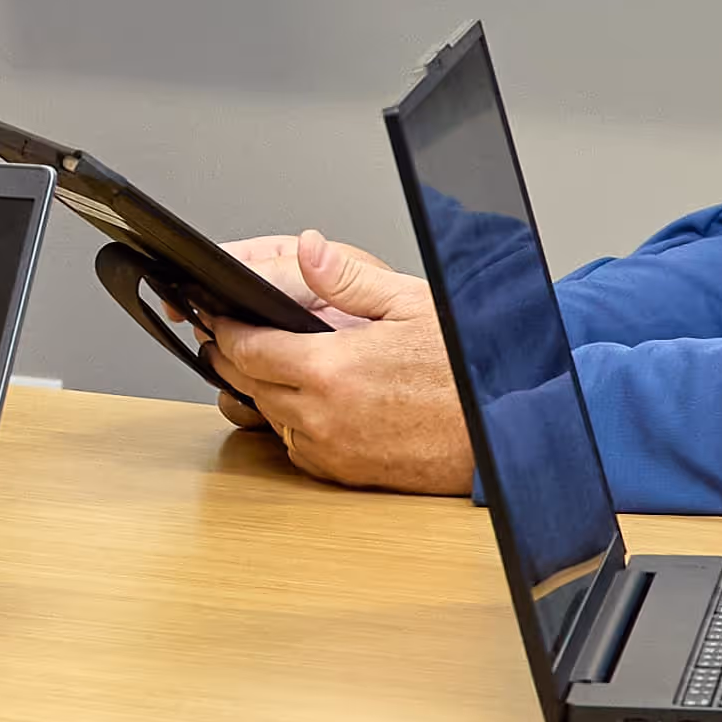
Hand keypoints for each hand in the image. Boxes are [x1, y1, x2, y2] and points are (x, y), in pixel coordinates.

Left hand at [212, 230, 473, 489]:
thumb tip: (308, 249)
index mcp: (331, 368)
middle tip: (228, 339)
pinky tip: (305, 404)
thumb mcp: (411, 304)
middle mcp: (322, 415)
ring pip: (270, 417)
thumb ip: (348, 279)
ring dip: (262, 392)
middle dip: (234, 359)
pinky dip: (291, 425)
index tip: (220, 319)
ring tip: (266, 366)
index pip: (249, 349)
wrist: (501, 432)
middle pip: (249, 384)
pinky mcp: (344, 473)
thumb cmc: (465, 369)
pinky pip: (296, 447)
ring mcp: (331, 449)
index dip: (227, 330)